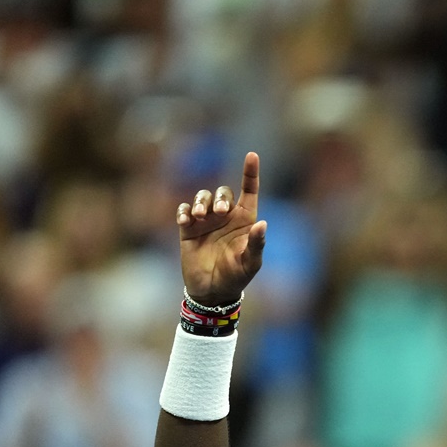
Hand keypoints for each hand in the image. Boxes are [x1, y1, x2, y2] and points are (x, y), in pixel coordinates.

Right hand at [176, 152, 265, 306]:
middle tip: (218, 212)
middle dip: (219, 197)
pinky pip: (184, 210)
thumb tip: (263, 224)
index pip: (249, 192)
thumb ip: (257, 244)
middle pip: (222, 192)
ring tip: (200, 216)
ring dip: (200, 202)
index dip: (250, 173)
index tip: (252, 155)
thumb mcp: (250, 263)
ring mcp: (207, 221)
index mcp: (245, 221)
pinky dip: (184, 211)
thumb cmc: (236, 277)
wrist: (212, 291)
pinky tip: (185, 220)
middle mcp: (226, 217)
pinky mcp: (188, 229)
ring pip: (202, 197)